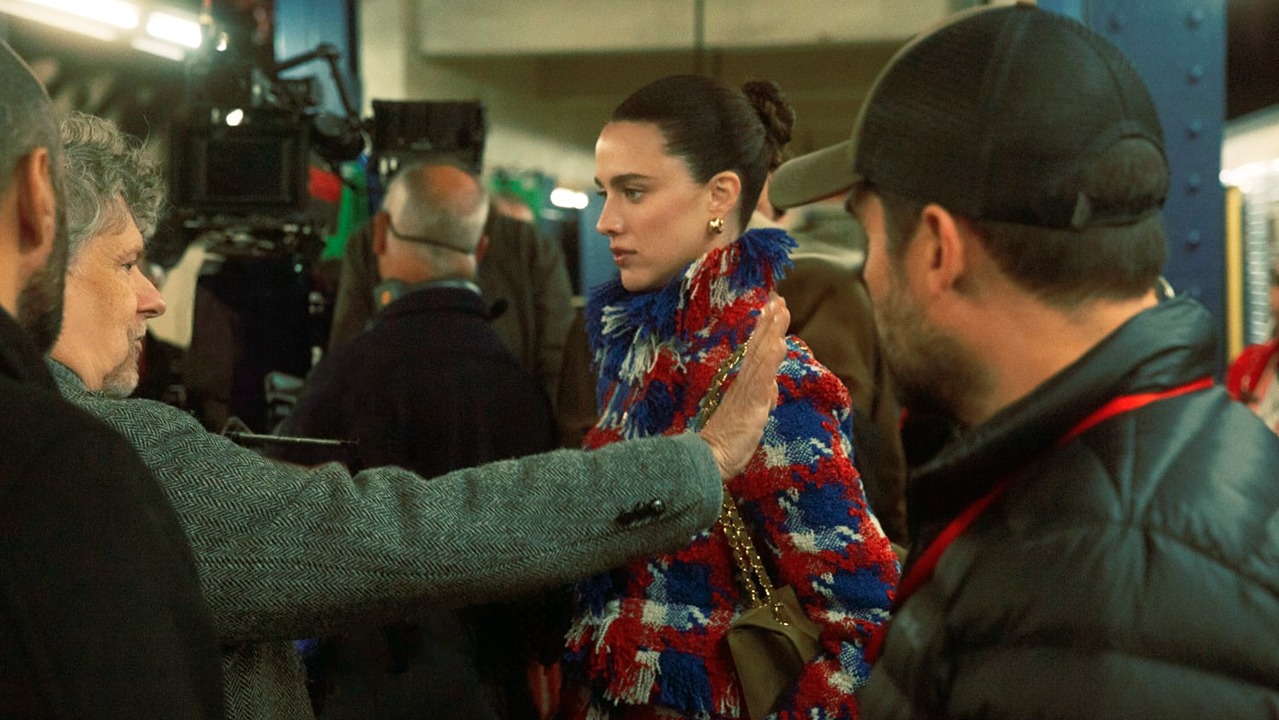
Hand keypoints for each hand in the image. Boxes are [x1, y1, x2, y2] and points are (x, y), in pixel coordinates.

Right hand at [699, 294, 788, 479]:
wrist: (708, 459)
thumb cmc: (726, 442)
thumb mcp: (749, 418)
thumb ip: (760, 399)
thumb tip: (772, 384)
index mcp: (743, 385)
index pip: (756, 352)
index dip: (765, 330)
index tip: (772, 306)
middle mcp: (744, 382)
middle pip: (759, 347)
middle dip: (769, 322)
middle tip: (777, 297)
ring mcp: (747, 391)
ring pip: (761, 356)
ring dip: (771, 332)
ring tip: (779, 309)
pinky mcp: (751, 403)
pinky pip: (762, 378)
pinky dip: (770, 360)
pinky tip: (778, 343)